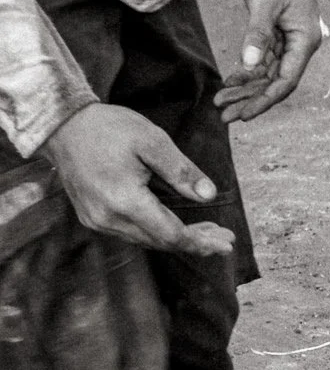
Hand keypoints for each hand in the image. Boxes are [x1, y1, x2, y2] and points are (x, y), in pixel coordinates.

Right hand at [46, 104, 235, 259]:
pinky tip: (174, 225)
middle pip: (160, 242)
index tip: (226, 244)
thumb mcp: (152, 141)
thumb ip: (182, 171)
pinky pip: (131, 233)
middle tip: (224, 239)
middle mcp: (108, 218)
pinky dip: (156, 232)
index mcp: (125, 201)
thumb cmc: (108, 128)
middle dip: (195, 241)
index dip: (201, 241)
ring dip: (176, 238)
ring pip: (146, 240)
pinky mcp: (92, 218)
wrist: (64, 125)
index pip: (170, 234)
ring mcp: (97, 220)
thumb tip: (209, 195)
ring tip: (207, 231)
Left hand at [216, 0, 320, 124]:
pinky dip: (248, 72)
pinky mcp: (280, 34)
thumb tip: (249, 65)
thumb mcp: (264, 2)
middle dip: (251, 100)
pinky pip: (264, 61)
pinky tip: (230, 81)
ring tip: (221, 103)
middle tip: (225, 117)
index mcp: (305, 40)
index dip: (264, 100)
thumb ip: (257, 34)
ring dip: (246, 89)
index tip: (243, 115)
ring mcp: (291, 40)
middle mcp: (301, 44)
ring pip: (269, 74)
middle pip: (276, 82)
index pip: (286, 81)